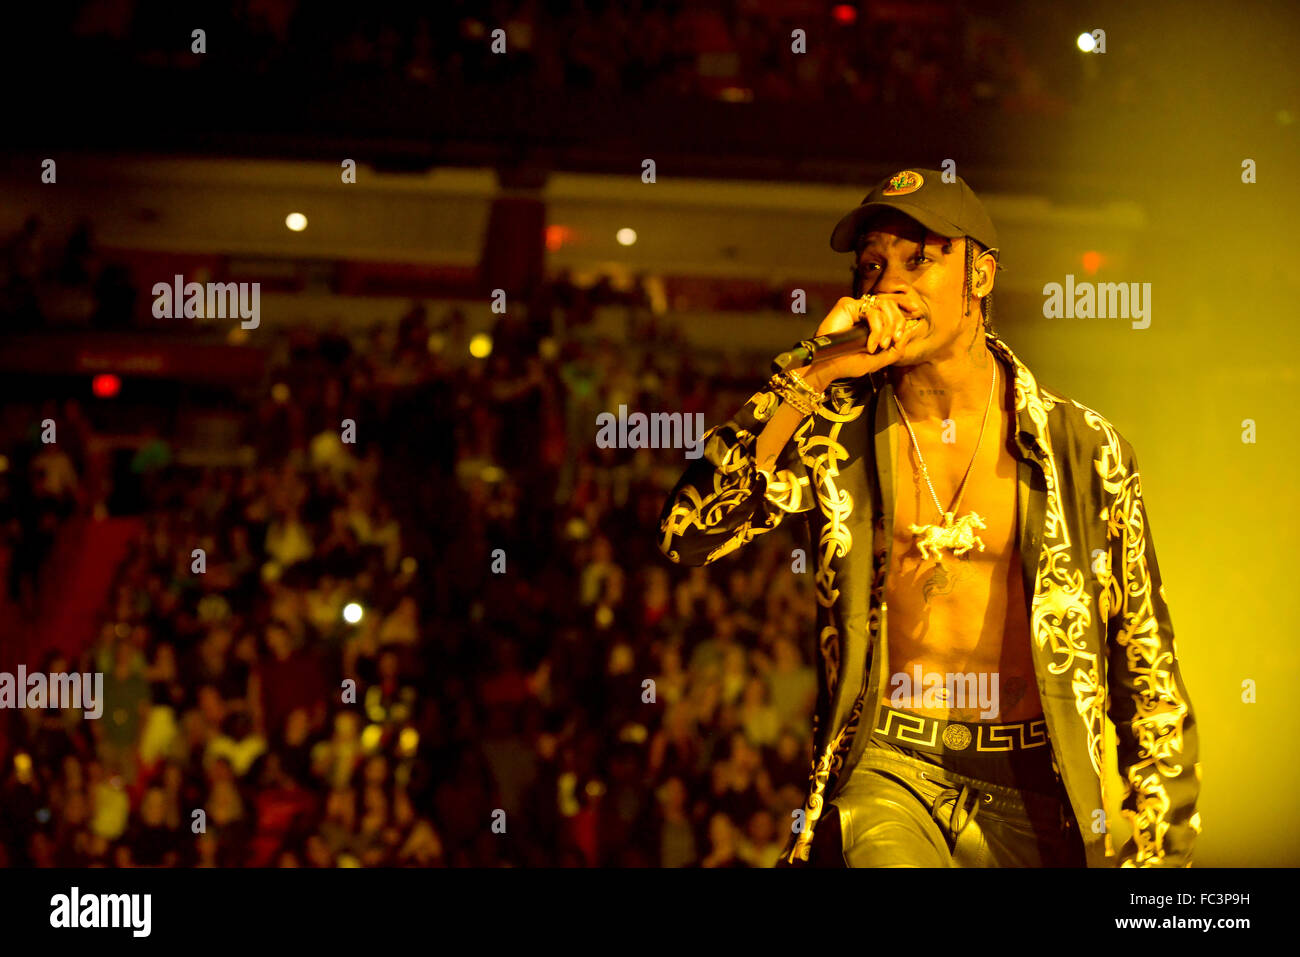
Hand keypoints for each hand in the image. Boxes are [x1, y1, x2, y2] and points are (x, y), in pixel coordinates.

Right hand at [801, 294, 923, 390]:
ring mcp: (856, 308)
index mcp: (872, 321)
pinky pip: (872, 311)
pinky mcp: (847, 306)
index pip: (891, 306)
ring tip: (880, 345)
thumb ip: (897, 349)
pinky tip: (870, 344)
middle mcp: (865, 312)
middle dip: (898, 323)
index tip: (916, 311)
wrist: (829, 367)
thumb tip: (911, 331)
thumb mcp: (879, 360)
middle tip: (894, 341)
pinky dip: (876, 328)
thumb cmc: (849, 364)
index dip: (904, 304)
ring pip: (884, 306)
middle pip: (891, 305)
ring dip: (887, 328)